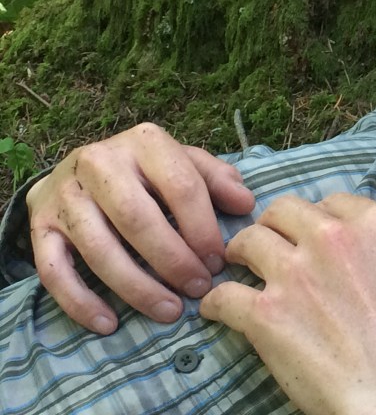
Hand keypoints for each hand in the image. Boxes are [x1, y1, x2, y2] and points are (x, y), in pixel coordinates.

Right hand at [26, 123, 254, 333]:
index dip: (203, 229)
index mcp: (145, 142)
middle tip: (197, 289)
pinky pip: (54, 270)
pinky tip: (108, 323)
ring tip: (167, 311)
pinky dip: (80, 301)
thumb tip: (247, 204)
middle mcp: (100, 162)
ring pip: (98, 248)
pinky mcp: (39, 224)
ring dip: (136, 287)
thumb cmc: (146, 170)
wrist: (79, 166)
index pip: (182, 186)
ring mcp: (65, 194)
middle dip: (172, 260)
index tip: (218, 263)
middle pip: (138, 218)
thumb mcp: (184, 162)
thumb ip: (217, 179)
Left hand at [200, 194, 375, 414]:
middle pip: (283, 210)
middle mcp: (332, 238)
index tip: (310, 236)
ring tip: (239, 268)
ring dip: (241, 253)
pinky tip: (219, 309)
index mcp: (375, 225)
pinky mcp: (265, 313)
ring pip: (248, 239)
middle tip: (270, 246)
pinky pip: (223, 293)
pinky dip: (216, 302)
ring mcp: (295, 273)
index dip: (318, 219)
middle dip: (275, 226)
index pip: (331, 201)